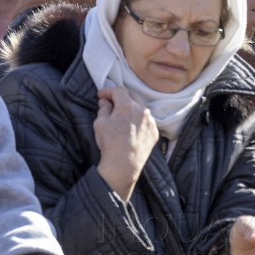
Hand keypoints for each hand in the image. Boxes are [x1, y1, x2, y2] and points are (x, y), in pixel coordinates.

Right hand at [94, 87, 159, 201]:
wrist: (124, 164)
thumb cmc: (110, 143)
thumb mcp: (100, 123)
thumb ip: (104, 109)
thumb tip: (105, 102)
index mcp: (128, 106)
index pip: (119, 90)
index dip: (108, 91)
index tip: (101, 95)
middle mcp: (143, 110)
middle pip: (131, 97)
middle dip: (120, 98)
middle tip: (110, 104)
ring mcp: (151, 121)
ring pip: (140, 109)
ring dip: (131, 110)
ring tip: (121, 117)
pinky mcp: (154, 132)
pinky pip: (146, 122)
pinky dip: (138, 121)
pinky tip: (131, 129)